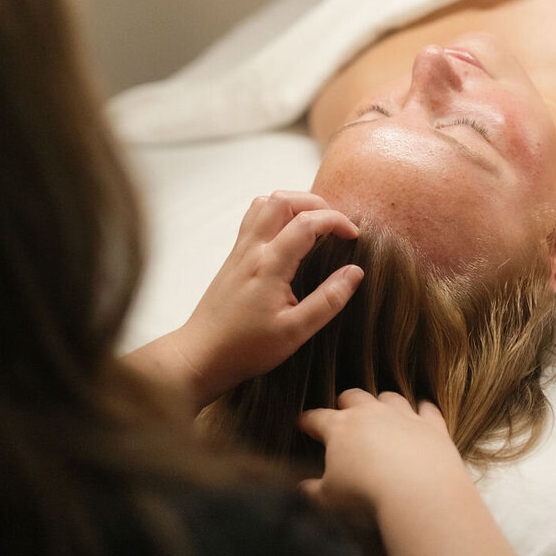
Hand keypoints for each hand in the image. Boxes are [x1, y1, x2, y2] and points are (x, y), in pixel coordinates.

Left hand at [170, 191, 362, 407]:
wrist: (201, 355)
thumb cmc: (246, 348)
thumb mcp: (295, 332)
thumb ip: (328, 300)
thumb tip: (355, 272)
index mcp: (269, 265)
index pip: (307, 222)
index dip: (336, 221)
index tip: (354, 236)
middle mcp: (252, 249)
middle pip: (283, 200)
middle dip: (316, 203)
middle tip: (336, 225)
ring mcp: (239, 250)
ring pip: (265, 203)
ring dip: (294, 204)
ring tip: (315, 225)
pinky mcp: (233, 257)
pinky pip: (254, 218)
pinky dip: (277, 214)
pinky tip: (289, 236)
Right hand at [300, 389, 471, 516]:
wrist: (417, 493)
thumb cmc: (366, 495)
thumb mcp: (330, 499)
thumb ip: (314, 491)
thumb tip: (303, 489)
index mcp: (340, 427)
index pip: (317, 418)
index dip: (308, 420)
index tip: (303, 423)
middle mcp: (371, 413)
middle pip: (354, 396)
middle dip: (346, 402)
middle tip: (342, 409)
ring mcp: (403, 416)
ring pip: (390, 398)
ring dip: (383, 402)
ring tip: (381, 408)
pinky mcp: (431, 426)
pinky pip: (428, 410)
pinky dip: (424, 410)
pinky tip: (423, 411)